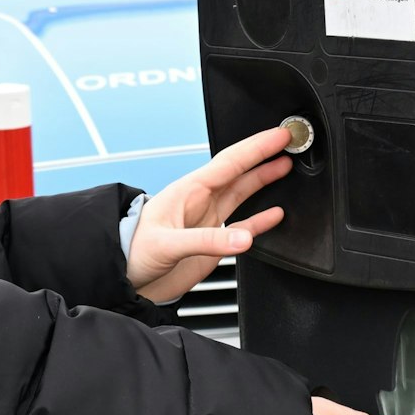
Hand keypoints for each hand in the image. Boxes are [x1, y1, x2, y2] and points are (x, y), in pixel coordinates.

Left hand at [124, 126, 293, 303]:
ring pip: (242, 193)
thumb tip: (243, 239)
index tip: (279, 135)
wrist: (124, 279)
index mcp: (190, 191)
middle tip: (290, 142)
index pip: (230, 162)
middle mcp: (202, 201)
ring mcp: (208, 221)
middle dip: (265, 156)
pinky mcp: (212, 244)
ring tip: (287, 166)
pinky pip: (242, 226)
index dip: (256, 147)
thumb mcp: (167, 243)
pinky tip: (275, 214)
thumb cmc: (133, 251)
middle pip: (240, 172)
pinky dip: (260, 220)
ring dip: (264, 180)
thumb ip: (206, 241)